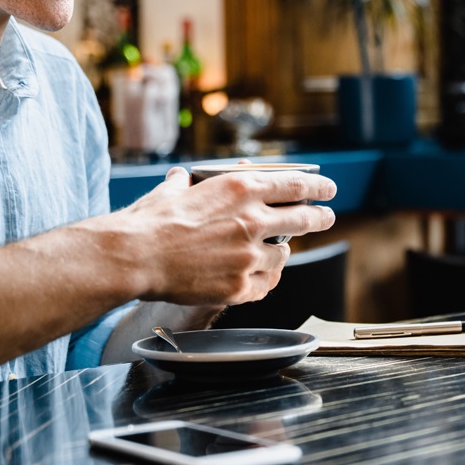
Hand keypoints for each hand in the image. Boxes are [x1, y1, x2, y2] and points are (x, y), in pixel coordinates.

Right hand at [102, 165, 335, 305]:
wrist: (137, 256)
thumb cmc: (150, 222)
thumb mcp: (175, 190)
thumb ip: (188, 184)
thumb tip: (183, 179)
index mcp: (240, 189)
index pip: (294, 184)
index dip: (317, 186)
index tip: (328, 188)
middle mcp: (252, 220)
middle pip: (303, 218)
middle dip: (319, 217)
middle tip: (326, 217)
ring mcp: (249, 255)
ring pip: (284, 255)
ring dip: (281, 253)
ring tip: (276, 253)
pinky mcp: (240, 285)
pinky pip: (266, 284)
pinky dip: (265, 279)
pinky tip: (258, 277)